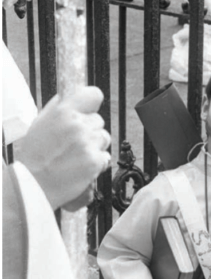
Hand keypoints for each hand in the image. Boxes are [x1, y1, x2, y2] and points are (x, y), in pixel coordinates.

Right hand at [16, 86, 110, 210]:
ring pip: (104, 138)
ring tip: (77, 155)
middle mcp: (78, 124)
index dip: (92, 103)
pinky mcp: (95, 161)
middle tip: (75, 143)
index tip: (89, 110)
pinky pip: (105, 156)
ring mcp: (88, 143)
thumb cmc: (36, 155)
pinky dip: (97, 162)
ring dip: (95, 146)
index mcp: (63, 111)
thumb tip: (74, 98)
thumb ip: (60, 109)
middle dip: (90, 130)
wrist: (36, 183)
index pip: (93, 95)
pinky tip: (82, 166)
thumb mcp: (42, 123)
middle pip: (99, 120)